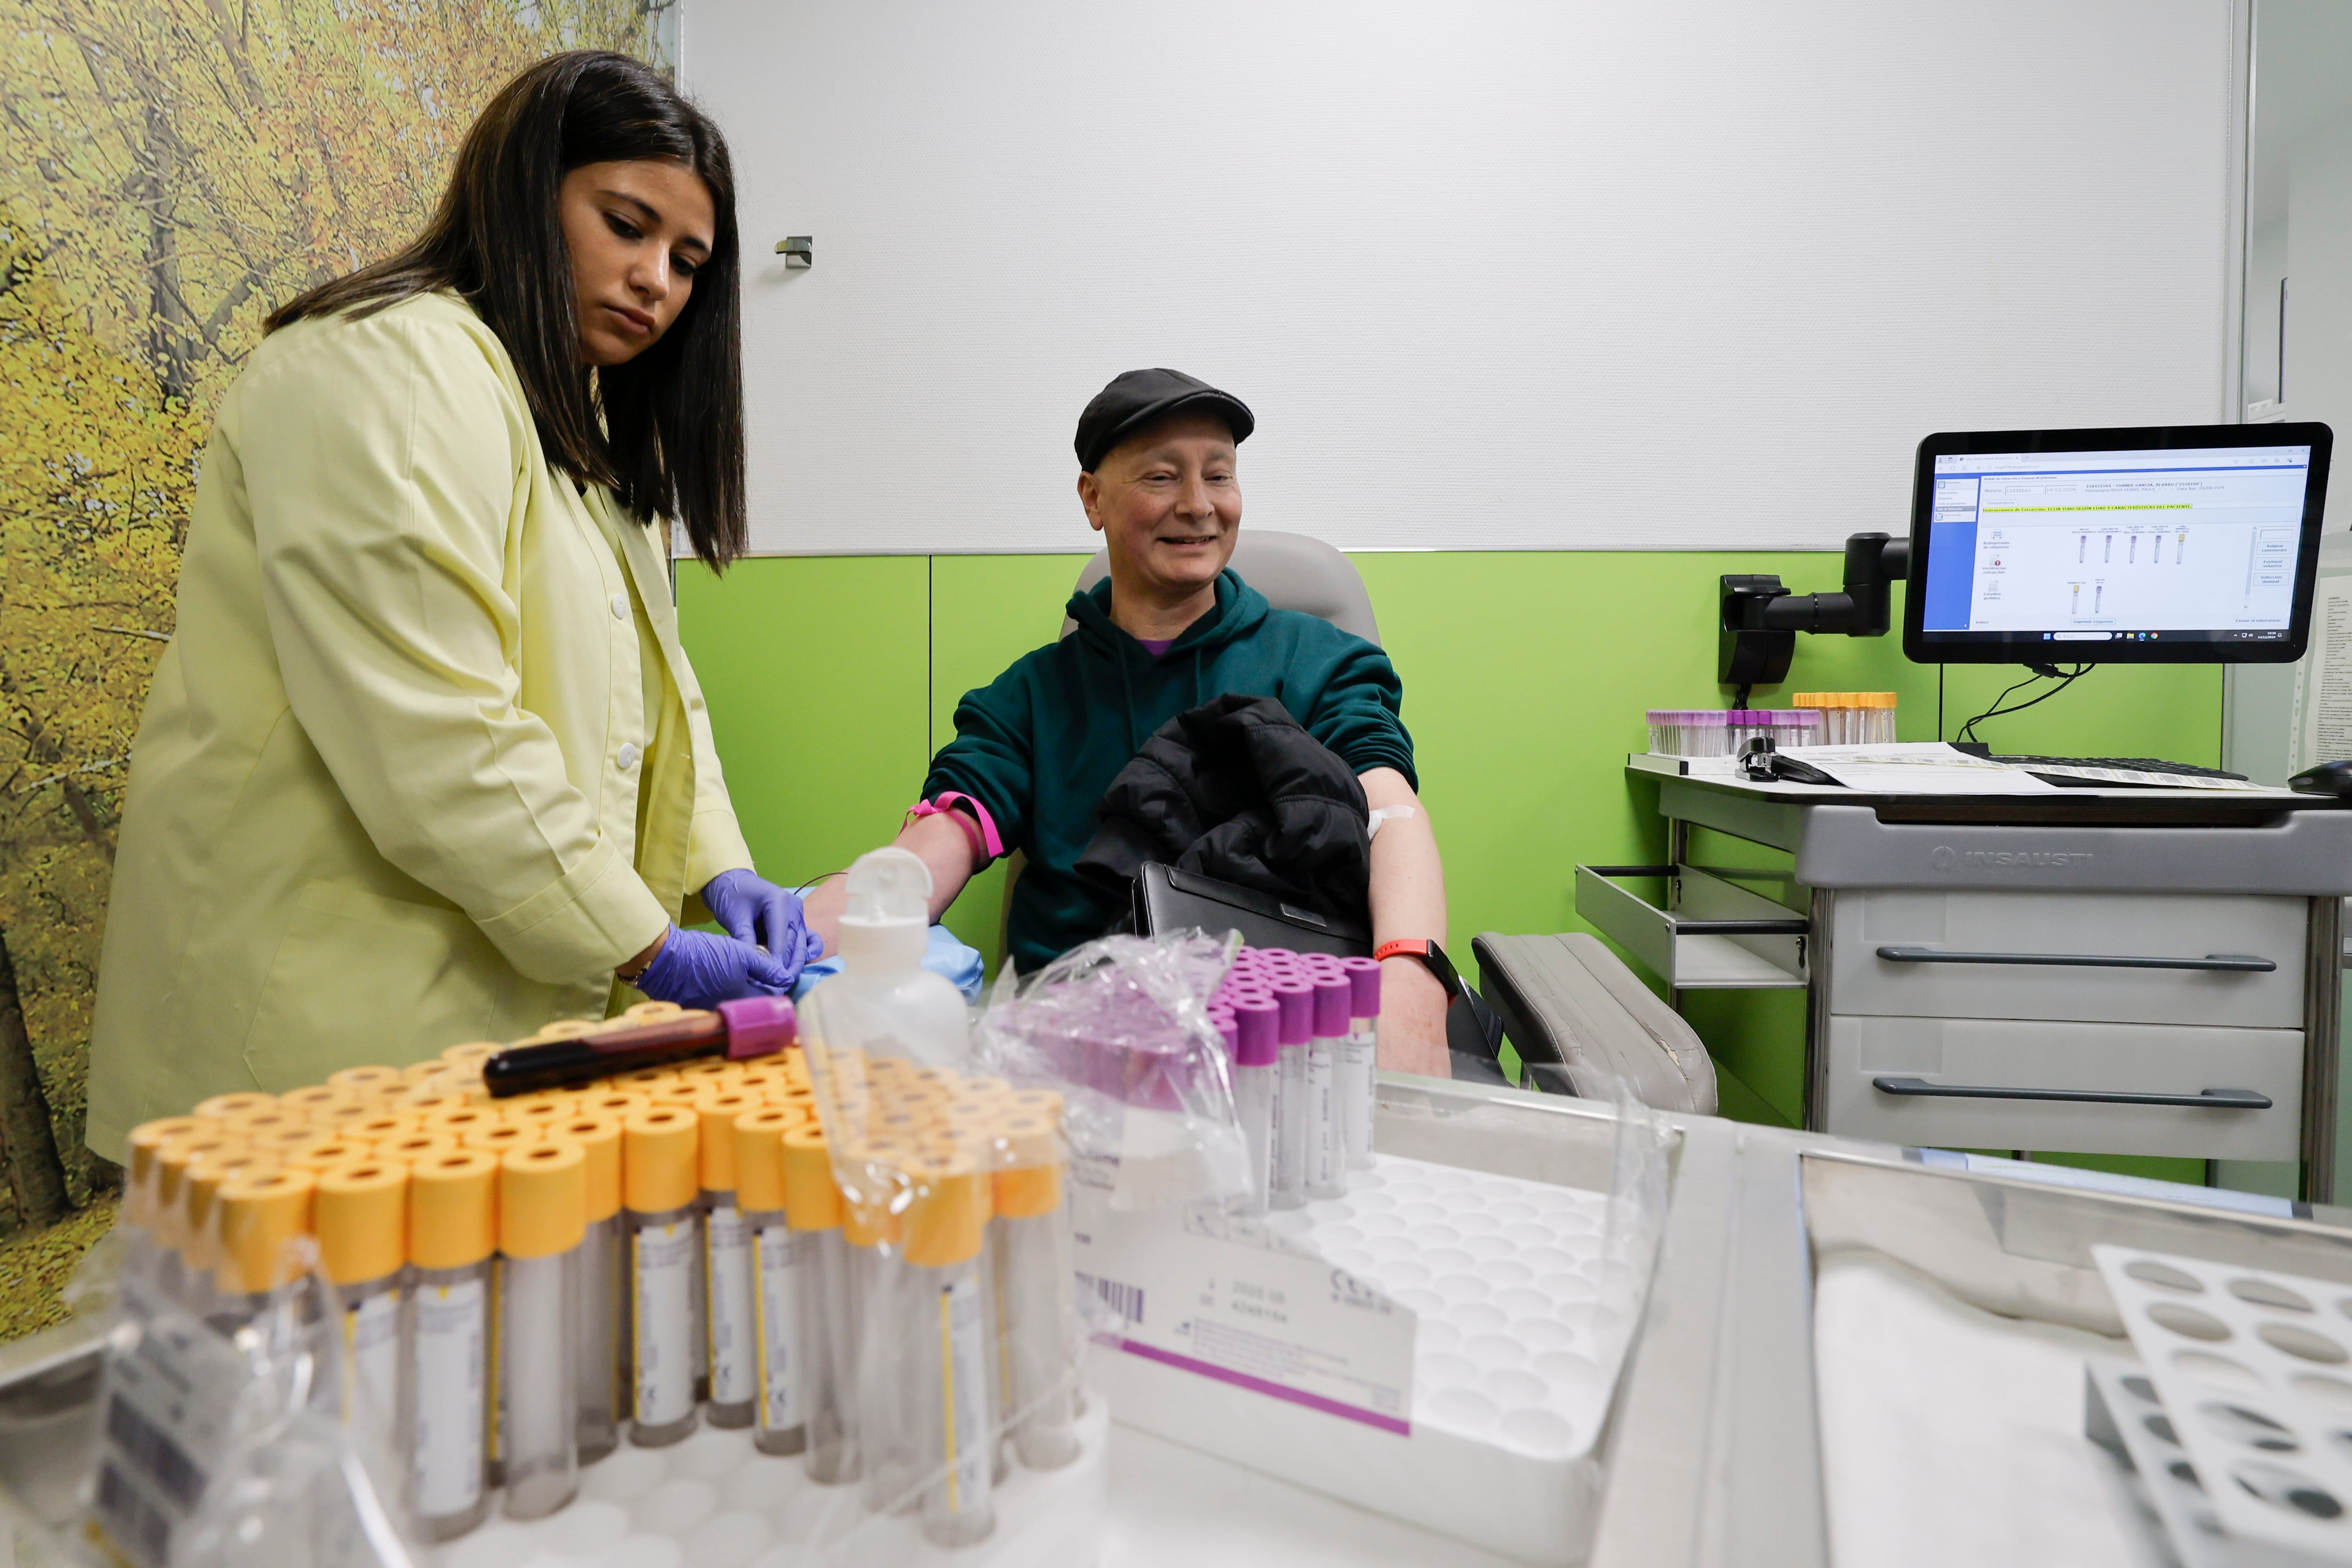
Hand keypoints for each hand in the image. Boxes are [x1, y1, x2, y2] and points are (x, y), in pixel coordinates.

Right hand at [629, 925, 796, 1010]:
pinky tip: (720, 976)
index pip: (769, 999)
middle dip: (759, 988)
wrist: (665, 959)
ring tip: (741, 972)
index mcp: (743, 1000)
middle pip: (751, 1002)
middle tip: (762, 971)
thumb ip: (766, 967)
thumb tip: (788, 978)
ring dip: (741, 989)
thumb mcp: (742, 953)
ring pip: (733, 1001)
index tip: (778, 973)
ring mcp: (710, 1011)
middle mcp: (728, 1011)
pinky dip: (722, 990)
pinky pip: (715, 1001)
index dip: (776, 986)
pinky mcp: (694, 1008)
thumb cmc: (706, 953)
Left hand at [702, 869, 824, 983]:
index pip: (781, 936)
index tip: (774, 978)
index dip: (778, 959)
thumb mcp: (734, 918)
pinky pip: (808, 940)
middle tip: (779, 986)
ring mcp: (798, 915)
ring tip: (784, 982)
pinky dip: (806, 953)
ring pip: (801, 945)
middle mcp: (794, 908)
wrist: (731, 882)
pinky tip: (800, 966)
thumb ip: (745, 940)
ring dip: (794, 964)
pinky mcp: (796, 923)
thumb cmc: (731, 896)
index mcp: (779, 901)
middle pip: (795, 943)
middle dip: (788, 966)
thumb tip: (752, 966)